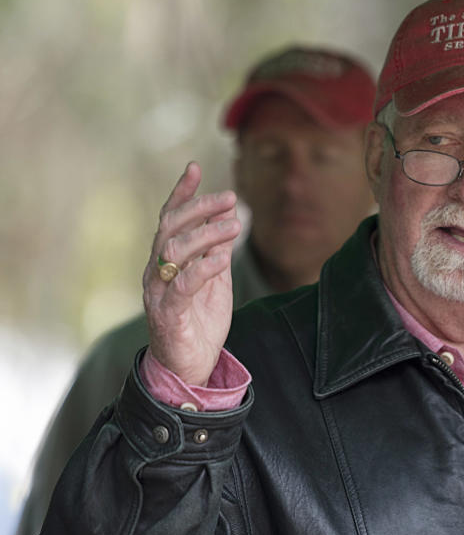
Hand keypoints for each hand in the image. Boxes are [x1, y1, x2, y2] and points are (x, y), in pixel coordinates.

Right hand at [143, 162, 242, 386]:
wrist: (189, 368)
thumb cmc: (200, 322)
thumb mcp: (214, 281)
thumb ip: (216, 252)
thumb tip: (227, 219)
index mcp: (166, 261)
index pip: (170, 219)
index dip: (182, 193)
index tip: (196, 167)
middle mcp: (156, 272)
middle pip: (171, 229)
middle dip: (200, 208)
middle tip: (230, 198)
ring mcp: (159, 292)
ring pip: (175, 252)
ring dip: (207, 234)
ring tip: (236, 224)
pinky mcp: (169, 314)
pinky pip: (184, 284)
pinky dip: (204, 267)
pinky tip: (223, 256)